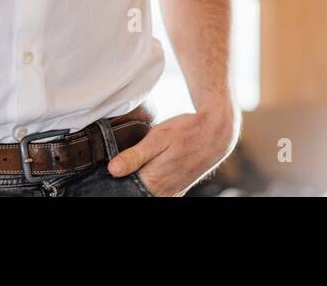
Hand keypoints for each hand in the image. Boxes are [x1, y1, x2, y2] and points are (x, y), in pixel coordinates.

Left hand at [106, 105, 239, 196]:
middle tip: (122, 167)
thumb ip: (134, 156)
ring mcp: (173, 193)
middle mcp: (164, 193)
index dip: (116, 183)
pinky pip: (159, 194)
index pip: (126, 191)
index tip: (109, 175)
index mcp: (155, 182)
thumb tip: (112, 170)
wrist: (216, 132)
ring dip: (138, 185)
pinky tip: (147, 174)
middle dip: (127, 184)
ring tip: (134, 168)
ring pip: (147, 194)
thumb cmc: (187, 131)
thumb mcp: (158, 137)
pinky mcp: (179, 189)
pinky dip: (150, 187)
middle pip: (136, 194)